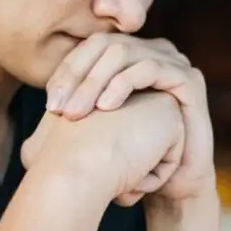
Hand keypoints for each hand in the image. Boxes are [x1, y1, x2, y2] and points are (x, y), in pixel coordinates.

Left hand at [46, 35, 214, 201]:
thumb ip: (76, 110)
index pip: (90, 49)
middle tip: (59, 110)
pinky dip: (123, 84)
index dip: (66, 72)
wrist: (172, 185)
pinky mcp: (189, 78)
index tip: (49, 105)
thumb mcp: (97, 130)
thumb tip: (41, 109)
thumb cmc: (133, 159)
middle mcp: (151, 52)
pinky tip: (106, 108)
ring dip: (95, 82)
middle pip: (105, 45)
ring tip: (77, 112)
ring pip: (124, 53)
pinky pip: (150, 68)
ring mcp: (173, 62)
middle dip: (77, 77)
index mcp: (130, 57)